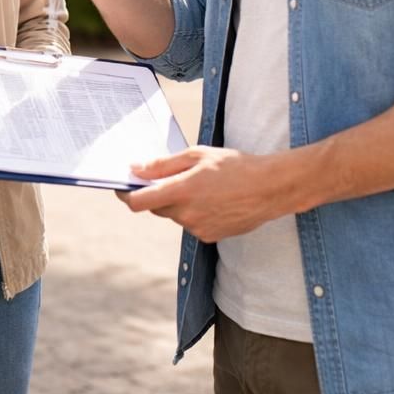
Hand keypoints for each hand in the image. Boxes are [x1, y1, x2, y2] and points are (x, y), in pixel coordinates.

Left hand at [115, 147, 294, 242]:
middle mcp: (187, 214)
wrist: (271, 188)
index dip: (126, 195)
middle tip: (172, 178)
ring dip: (179, 203)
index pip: (139, 202)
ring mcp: (198, 229)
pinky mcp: (210, 237)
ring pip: (175, 216)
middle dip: (157, 195)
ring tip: (204, 187)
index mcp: (181, 191)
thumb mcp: (197, 156)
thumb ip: (163, 165)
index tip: (122, 187)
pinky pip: (192, 225)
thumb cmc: (235, 166)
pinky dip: (195, 213)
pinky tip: (214, 200)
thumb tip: (135, 170)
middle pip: (156, 208)